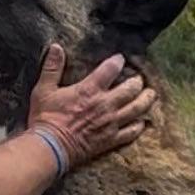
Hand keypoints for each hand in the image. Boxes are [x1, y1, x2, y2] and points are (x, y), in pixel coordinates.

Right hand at [26, 45, 155, 169]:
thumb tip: (55, 47)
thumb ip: (52, 67)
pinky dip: (139, 126)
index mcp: (89, 90)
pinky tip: (143, 122)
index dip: (118, 61)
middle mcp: (105, 104)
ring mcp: (111, 122)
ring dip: (146, 100)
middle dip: (137, 81)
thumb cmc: (46, 118)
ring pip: (137, 109)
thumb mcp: (44, 89)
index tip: (121, 59)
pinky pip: (131, 132)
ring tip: (151, 94)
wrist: (50, 147)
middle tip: (139, 78)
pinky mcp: (111, 139)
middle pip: (131, 89)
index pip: (111, 69)